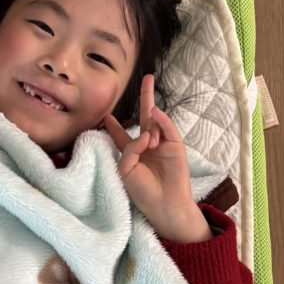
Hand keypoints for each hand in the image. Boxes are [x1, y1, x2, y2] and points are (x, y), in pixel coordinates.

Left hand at [101, 75, 195, 218]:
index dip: (114, 125)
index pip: (122, 135)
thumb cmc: (142, 192)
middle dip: (146, 97)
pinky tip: (156, 114)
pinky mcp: (176, 146)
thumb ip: (129, 149)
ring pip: (155, 123)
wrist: (163, 205)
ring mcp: (163, 144)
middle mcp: (148, 146)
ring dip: (150, 127)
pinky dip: (162, 120)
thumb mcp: (125, 170)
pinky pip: (168, 128)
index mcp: (132, 153)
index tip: (107, 116)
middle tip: (147, 78)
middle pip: (145, 117)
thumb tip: (146, 133)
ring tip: (150, 144)